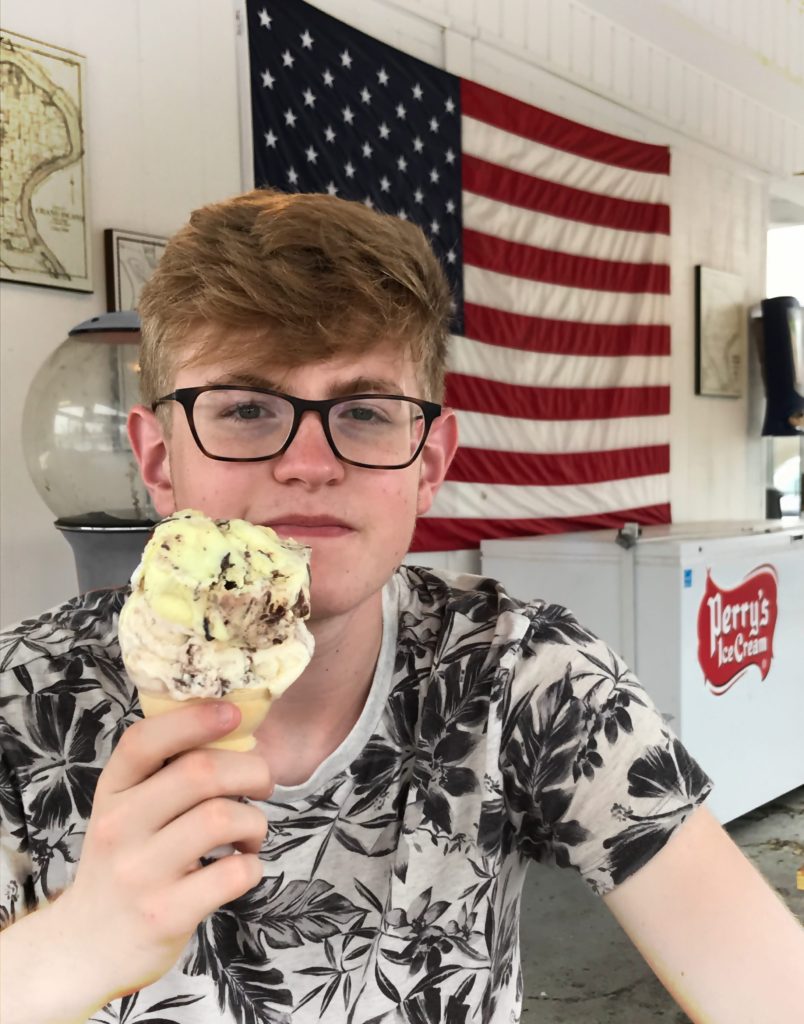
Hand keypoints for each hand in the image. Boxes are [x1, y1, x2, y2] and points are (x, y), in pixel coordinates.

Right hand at [53, 700, 272, 1008]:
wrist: (85, 946)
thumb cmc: (125, 860)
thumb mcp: (127, 809)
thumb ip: (166, 772)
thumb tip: (234, 726)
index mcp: (112, 791)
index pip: (143, 740)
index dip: (194, 718)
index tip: (234, 713)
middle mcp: (119, 827)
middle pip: (199, 773)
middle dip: (250, 769)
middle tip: (262, 783)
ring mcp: (140, 873)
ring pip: (221, 818)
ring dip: (255, 821)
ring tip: (250, 833)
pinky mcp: (166, 915)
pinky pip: (233, 874)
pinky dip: (253, 865)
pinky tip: (241, 867)